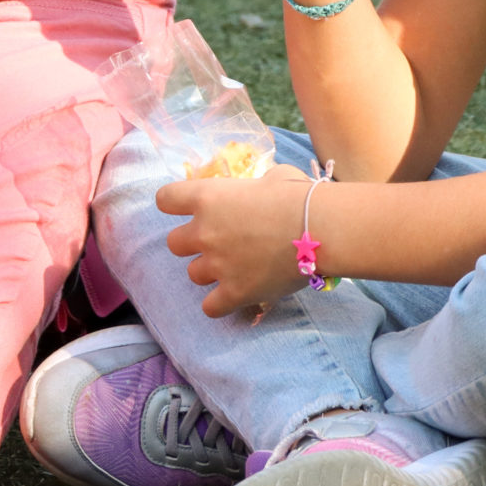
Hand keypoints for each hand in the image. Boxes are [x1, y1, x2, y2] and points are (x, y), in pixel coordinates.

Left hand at [157, 163, 315, 318]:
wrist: (320, 228)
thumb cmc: (299, 196)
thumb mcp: (272, 177)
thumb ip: (253, 187)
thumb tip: (260, 193)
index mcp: (208, 197)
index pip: (165, 199)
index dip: (174, 204)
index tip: (186, 209)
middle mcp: (204, 232)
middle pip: (174, 243)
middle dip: (192, 243)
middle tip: (217, 242)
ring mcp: (217, 265)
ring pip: (193, 274)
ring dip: (209, 272)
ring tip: (235, 268)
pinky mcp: (234, 293)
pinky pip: (210, 307)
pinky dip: (219, 303)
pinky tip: (235, 295)